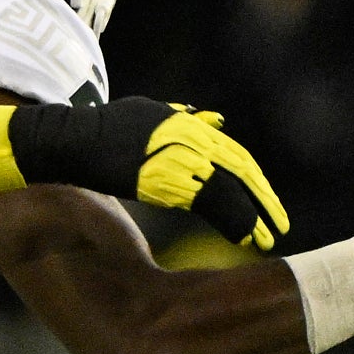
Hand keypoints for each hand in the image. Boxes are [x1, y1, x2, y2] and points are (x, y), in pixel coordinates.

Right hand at [9, 98, 290, 251]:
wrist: (74, 142)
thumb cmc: (104, 129)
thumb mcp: (150, 113)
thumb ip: (183, 118)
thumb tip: (214, 119)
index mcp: (188, 126)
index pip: (233, 154)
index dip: (253, 181)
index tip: (266, 203)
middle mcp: (191, 140)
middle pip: (239, 169)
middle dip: (263, 199)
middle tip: (279, 225)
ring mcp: (180, 159)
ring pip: (229, 189)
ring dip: (251, 217)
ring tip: (265, 240)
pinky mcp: (167, 181)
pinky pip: (210, 204)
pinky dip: (231, 221)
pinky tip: (244, 238)